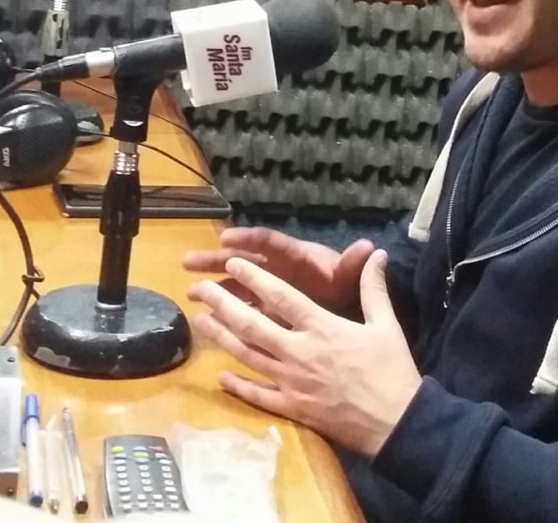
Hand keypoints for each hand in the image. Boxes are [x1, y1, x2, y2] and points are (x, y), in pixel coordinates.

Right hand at [182, 226, 374, 316]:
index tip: (227, 239)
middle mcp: (276, 269)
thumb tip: (369, 247)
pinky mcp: (265, 308)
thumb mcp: (347, 276)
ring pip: (236, 285)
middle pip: (244, 261)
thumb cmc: (341, 285)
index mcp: (295, 257)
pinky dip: (226, 312)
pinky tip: (205, 318)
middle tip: (187, 261)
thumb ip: (352, 264)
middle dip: (217, 260)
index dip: (249, 239)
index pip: (270, 243)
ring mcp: (268, 289)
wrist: (345, 306)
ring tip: (188, 291)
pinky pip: (242, 308)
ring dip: (214, 286)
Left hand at [188, 250, 420, 457]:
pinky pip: (257, 394)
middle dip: (223, 304)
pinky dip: (237, 384)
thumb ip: (373, 288)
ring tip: (200, 321)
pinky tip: (220, 375)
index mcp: (322, 327)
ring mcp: (291, 382)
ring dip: (222, 337)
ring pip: (247, 355)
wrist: (394, 421)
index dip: (255, 278)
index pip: (281, 297)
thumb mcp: (386, 324)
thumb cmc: (391, 369)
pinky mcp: (290, 407)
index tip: (233, 263)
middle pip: (252, 324)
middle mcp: (299, 351)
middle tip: (198, 290)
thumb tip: (377, 253)